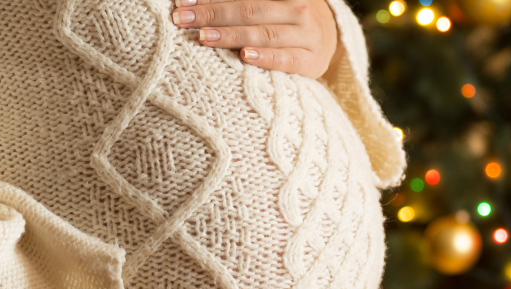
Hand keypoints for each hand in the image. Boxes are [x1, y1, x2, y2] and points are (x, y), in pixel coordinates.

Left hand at [170, 0, 339, 78]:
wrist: (328, 40)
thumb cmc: (287, 17)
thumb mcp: (270, 3)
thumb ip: (240, 2)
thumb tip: (194, 0)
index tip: (183, 1)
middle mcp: (298, 8)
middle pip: (249, 9)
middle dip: (212, 14)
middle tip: (182, 19)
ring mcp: (307, 34)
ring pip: (264, 33)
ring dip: (231, 35)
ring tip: (204, 37)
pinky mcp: (311, 61)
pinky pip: (285, 59)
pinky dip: (265, 58)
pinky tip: (245, 57)